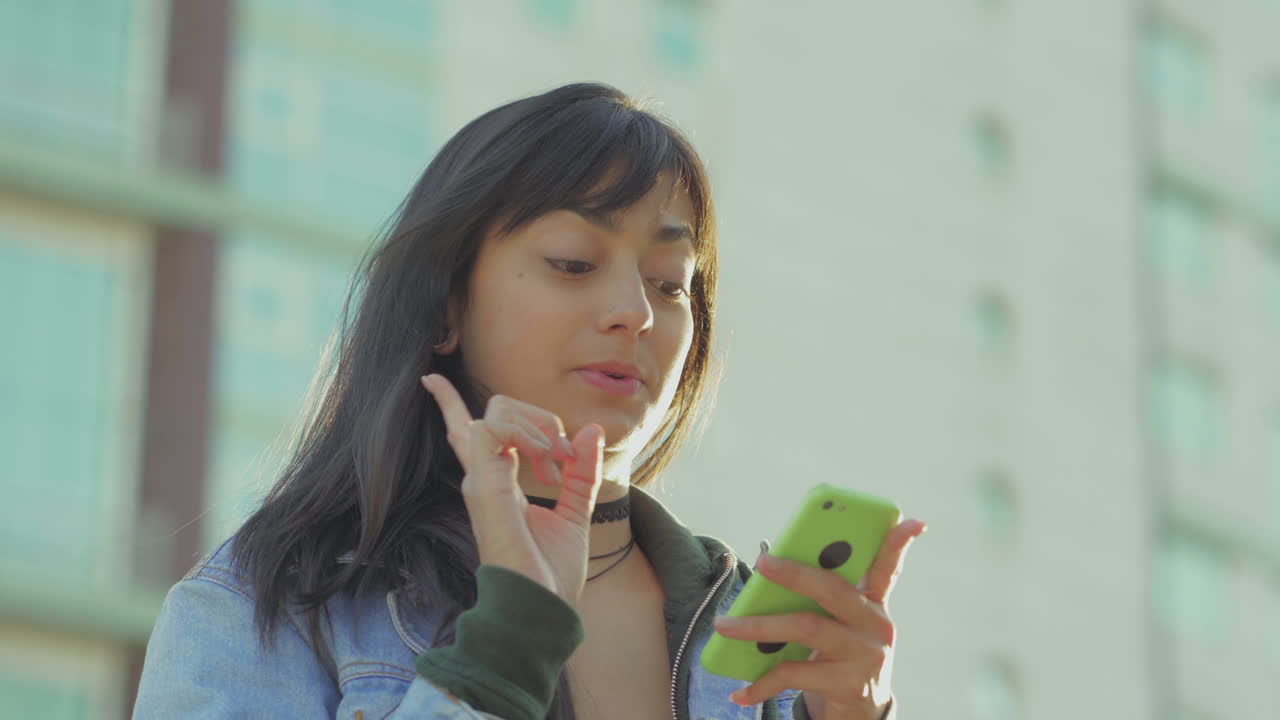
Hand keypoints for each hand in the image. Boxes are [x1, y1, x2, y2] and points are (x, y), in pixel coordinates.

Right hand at [421, 373, 603, 604]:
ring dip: (538, 425)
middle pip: (494, 411)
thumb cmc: (550, 574)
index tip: (431, 378)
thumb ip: (581, 473)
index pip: (469, 432)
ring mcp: (480, 482)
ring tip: (558, 464)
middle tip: (565, 459)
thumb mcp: (575, 513)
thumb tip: (590, 432)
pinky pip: (491, 429)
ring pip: (495, 413)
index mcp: (497, 484)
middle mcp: (483, 479)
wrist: (542, 611)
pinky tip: (548, 461)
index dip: (449, 403)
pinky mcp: (483, 487)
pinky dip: (527, 433)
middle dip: (540, 417)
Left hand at [711, 519, 926, 718]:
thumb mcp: (839, 629)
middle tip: (761, 562)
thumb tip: (768, 568)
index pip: (887, 568)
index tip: (915, 521)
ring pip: (806, 628)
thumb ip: (819, 602)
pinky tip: (739, 691)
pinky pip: (794, 673)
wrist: (858, 719)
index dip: (898, 543)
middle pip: (832, 589)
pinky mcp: (848, 685)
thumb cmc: (839, 661)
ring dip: (759, 626)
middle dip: (794, 572)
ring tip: (725, 626)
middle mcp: (875, 627)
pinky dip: (762, 683)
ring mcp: (864, 657)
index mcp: (873, 605)